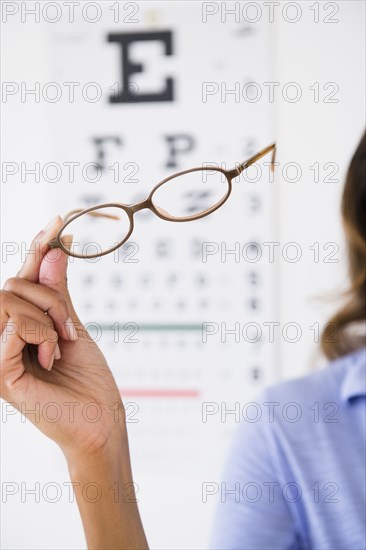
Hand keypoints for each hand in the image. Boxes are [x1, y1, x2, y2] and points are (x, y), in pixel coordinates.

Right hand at [0, 217, 124, 461]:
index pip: (21, 277)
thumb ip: (58, 292)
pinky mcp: (1, 375)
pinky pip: (10, 330)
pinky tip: (52, 355)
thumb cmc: (87, 379)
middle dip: (51, 299)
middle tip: (71, 329)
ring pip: (9, 301)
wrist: (100, 419)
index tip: (58, 220)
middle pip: (13, 284)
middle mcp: (3, 336)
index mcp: (19, 325)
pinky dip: (40, 335)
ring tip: (62, 346)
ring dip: (48, 319)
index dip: (37, 247)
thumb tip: (55, 250)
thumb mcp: (73, 326)